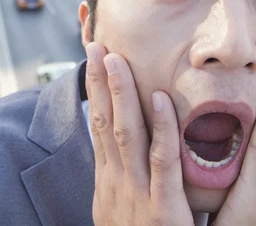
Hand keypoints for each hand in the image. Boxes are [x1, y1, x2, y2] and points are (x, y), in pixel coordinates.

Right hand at [85, 43, 194, 225]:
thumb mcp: (120, 205)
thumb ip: (121, 174)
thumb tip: (116, 143)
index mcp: (109, 179)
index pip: (98, 125)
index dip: (95, 90)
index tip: (93, 58)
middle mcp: (116, 181)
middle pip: (105, 122)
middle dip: (99, 83)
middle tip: (97, 46)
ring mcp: (137, 194)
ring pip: (126, 134)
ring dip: (120, 95)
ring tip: (117, 60)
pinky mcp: (162, 210)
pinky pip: (162, 163)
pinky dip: (161, 129)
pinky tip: (161, 100)